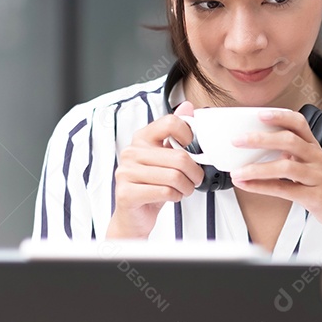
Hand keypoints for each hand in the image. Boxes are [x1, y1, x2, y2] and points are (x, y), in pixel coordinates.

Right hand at [108, 101, 203, 238]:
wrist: (134, 216)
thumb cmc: (153, 185)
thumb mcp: (166, 157)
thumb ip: (175, 132)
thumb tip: (187, 106)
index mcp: (142, 138)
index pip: (170, 122)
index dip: (189, 135)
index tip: (192, 148)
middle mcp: (131, 152)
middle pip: (179, 156)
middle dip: (195, 172)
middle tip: (195, 179)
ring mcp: (126, 172)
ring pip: (175, 176)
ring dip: (187, 187)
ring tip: (183, 189)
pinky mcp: (126, 193)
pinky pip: (166, 192)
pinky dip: (176, 196)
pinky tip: (172, 197)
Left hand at [229, 109, 321, 233]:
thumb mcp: (314, 167)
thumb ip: (293, 158)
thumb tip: (263, 152)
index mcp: (315, 148)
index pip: (299, 123)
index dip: (280, 116)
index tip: (260, 113)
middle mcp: (316, 159)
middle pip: (289, 140)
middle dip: (261, 139)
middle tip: (238, 140)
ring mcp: (316, 177)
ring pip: (285, 167)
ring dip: (257, 168)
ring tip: (237, 171)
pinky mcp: (314, 197)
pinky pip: (284, 190)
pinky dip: (262, 187)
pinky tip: (247, 185)